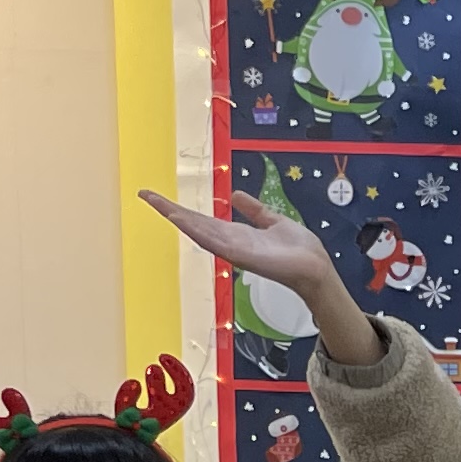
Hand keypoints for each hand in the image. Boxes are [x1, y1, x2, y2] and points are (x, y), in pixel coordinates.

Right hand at [137, 186, 372, 363]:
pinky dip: (196, 230)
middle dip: (169, 210)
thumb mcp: (273, 220)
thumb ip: (254, 210)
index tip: (159, 197)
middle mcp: (229, 242)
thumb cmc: (299, 249)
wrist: (315, 267)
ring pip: (198, 231)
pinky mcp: (240, 255)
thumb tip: (235, 195)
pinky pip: (214, 241)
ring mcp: (232, 250)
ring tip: (156, 203)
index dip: (181, 209)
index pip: (202, 219)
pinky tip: (181, 219)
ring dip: (178, 217)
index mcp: (235, 234)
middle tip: (145, 194)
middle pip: (193, 224)